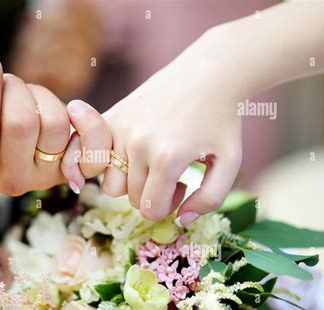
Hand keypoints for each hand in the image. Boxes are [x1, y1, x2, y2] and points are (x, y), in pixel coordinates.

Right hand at [0, 57, 109, 195]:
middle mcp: (11, 183)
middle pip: (20, 125)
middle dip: (12, 89)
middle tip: (6, 80)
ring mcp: (44, 179)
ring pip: (54, 125)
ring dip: (41, 96)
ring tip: (26, 95)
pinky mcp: (70, 169)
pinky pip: (92, 149)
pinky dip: (89, 123)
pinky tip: (75, 108)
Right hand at [65, 30, 242, 222]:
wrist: (209, 73)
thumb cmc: (222, 121)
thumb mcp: (230, 163)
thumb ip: (210, 200)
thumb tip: (181, 221)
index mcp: (167, 159)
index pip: (149, 209)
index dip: (168, 206)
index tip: (183, 186)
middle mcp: (137, 144)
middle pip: (130, 197)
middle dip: (152, 193)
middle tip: (173, 172)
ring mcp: (120, 128)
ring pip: (110, 181)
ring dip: (129, 181)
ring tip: (151, 161)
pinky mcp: (111, 116)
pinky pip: (94, 155)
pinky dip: (106, 162)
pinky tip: (128, 152)